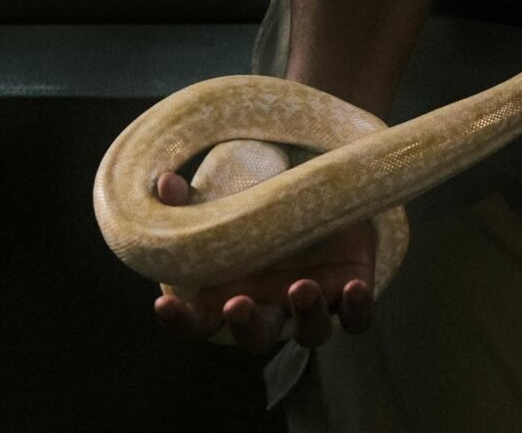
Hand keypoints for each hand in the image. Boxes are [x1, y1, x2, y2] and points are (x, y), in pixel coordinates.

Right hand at [152, 171, 376, 352]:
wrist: (322, 199)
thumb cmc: (264, 211)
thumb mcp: (228, 202)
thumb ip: (194, 200)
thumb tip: (164, 183)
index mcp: (230, 294)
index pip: (197, 323)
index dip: (180, 322)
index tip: (164, 303)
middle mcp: (271, 308)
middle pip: (255, 337)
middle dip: (246, 326)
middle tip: (239, 304)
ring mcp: (311, 305)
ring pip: (311, 333)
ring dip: (306, 315)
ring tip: (302, 288)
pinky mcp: (349, 294)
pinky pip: (357, 319)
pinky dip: (357, 308)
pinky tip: (355, 286)